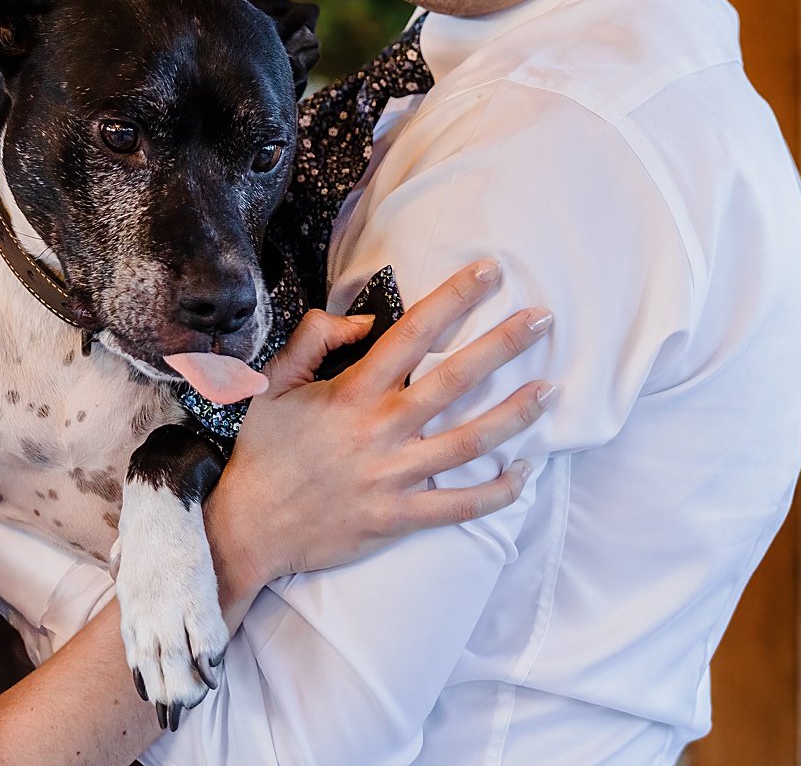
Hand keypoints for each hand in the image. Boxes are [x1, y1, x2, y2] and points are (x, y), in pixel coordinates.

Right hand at [208, 260, 555, 589]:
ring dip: (515, 414)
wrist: (250, 528)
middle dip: (503, 345)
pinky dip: (497, 492)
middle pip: (455, 380)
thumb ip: (314, 340)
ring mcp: (393, 476)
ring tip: (549, 389)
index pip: (412, 333)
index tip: (489, 272)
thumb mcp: (273, 383)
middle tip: (543, 319)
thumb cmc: (263, 452)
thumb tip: (362, 322)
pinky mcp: (399, 517)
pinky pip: (460, 506)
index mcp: (352, 393)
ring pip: (469, 441)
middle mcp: (379, 430)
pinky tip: (524, 473)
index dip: (454, 298)